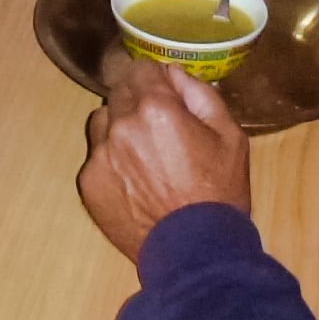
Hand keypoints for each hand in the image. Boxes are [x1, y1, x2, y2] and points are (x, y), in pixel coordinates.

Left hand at [78, 59, 250, 262]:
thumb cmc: (220, 192)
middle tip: (159, 128)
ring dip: (119, 128)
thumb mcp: (230, 135)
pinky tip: (134, 182)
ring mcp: (100, 155)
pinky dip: (112, 161)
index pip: (140, 69)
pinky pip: (96, 156)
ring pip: (102, 121)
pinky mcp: (89, 183)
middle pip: (120, 93)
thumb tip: (174, 73)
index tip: (164, 94)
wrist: (195, 251)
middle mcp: (121, 125)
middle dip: (138, 102)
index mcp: (156, 108)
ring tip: (143, 156)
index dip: (154, 79)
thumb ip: (200, 94)